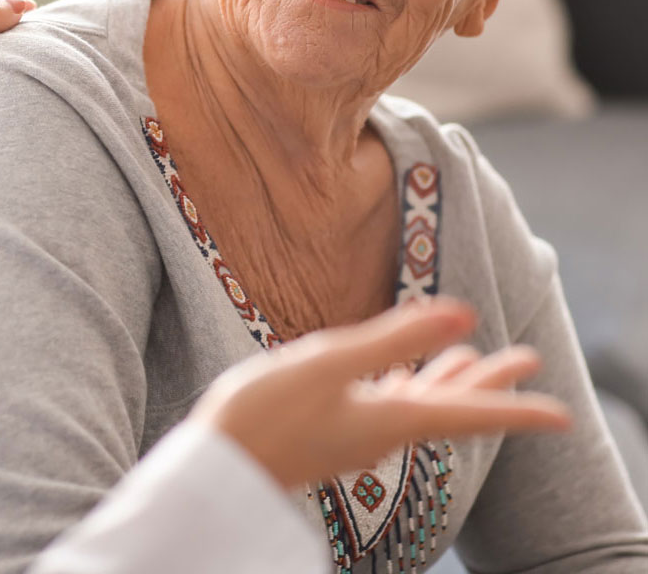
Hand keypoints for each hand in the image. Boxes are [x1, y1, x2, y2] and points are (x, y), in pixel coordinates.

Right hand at [193, 297, 570, 489]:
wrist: (217, 465)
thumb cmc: (266, 413)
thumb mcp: (330, 363)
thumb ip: (395, 336)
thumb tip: (463, 314)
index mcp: (391, 418)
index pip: (469, 412)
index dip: (516, 408)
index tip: (561, 414)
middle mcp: (384, 430)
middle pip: (453, 405)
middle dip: (492, 382)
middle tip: (528, 359)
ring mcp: (359, 430)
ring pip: (424, 402)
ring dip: (455, 378)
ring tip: (475, 356)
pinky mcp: (336, 426)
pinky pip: (391, 404)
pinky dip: (410, 383)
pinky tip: (403, 375)